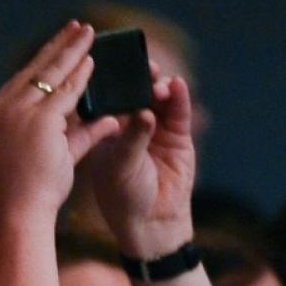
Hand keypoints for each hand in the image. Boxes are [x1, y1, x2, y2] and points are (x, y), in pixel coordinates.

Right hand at [0, 22, 119, 225]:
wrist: (20, 213)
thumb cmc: (33, 192)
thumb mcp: (56, 155)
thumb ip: (82, 133)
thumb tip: (109, 119)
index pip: (24, 79)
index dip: (45, 59)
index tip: (62, 44)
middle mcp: (0, 109)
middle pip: (34, 68)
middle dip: (59, 46)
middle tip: (79, 27)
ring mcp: (16, 113)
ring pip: (50, 75)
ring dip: (71, 52)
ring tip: (89, 34)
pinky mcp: (37, 120)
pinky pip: (63, 92)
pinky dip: (79, 76)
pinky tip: (92, 61)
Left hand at [83, 72, 197, 257]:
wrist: (152, 223)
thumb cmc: (124, 196)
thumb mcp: (121, 165)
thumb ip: (133, 137)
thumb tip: (145, 111)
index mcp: (106, 128)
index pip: (108, 96)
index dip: (111, 78)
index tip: (113, 62)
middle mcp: (130, 122)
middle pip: (135, 90)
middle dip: (138, 76)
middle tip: (142, 66)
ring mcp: (155, 126)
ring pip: (158, 96)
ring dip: (158, 85)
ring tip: (158, 83)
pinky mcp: (177, 133)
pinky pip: (178, 109)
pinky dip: (179, 96)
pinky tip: (177, 85)